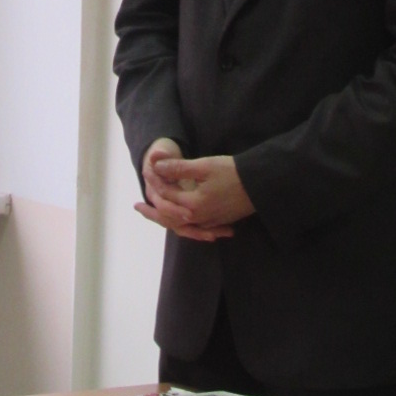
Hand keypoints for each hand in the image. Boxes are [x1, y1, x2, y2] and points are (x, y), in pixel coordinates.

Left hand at [136, 140, 252, 240]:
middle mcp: (198, 218)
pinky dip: (182, 226)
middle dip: (152, 211)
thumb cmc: (232, 173)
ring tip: (153, 216)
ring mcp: (208, 223)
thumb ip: (179, 168)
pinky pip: (193, 228)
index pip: (167, 194)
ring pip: (180, 225)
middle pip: (168, 216)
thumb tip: (157, 166)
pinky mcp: (217, 222)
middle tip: (136, 207)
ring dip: (165, 220)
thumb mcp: (204, 166)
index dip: (155, 180)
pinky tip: (180, 221)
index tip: (146, 170)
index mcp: (192, 205)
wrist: (259, 185)